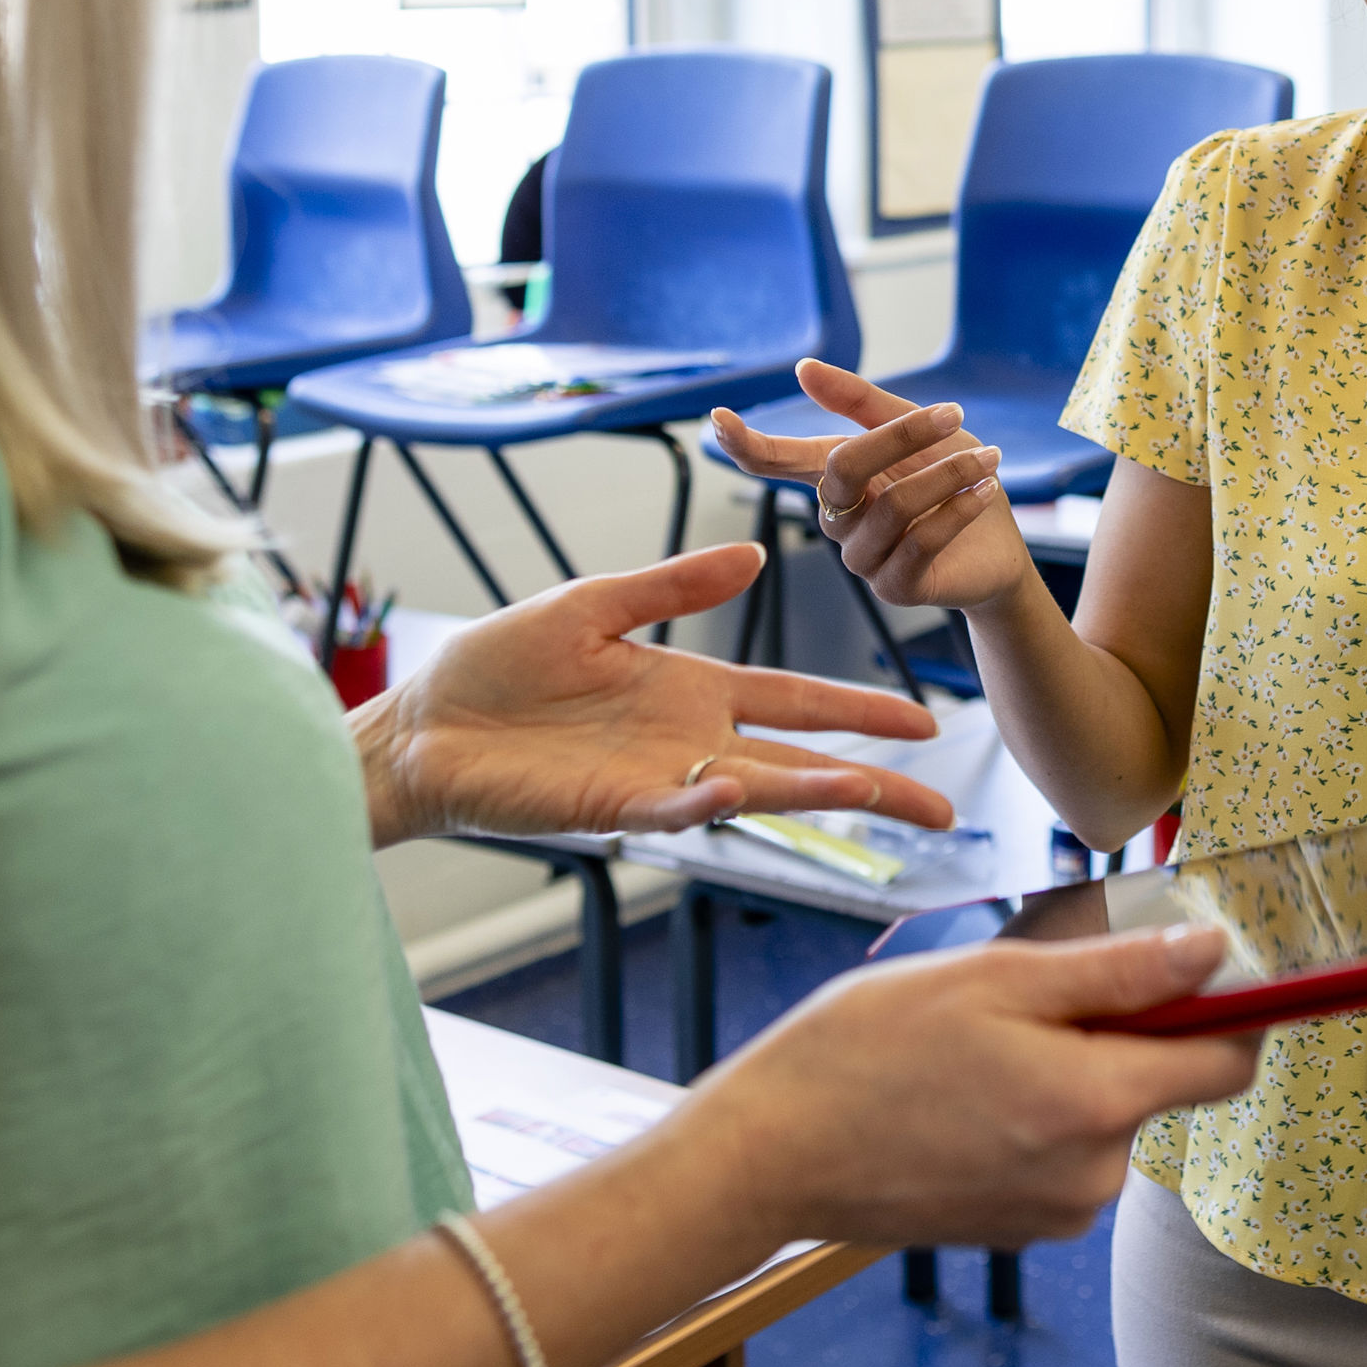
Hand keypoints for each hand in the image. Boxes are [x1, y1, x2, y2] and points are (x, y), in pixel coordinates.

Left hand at [354, 545, 957, 846]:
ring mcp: (656, 779)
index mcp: (692, 689)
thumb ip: (673, 585)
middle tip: (943, 805)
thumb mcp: (592, 605)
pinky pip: (674, 808)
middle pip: (801, 764)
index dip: (858, 712)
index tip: (925, 722)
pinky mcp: (610, 807)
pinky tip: (739, 792)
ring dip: (814, 795)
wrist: (423, 723)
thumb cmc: (498, 666)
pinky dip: (708, 804)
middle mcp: (689, 741)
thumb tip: (754, 558)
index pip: (795, 702)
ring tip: (874, 795)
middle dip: (873, 784)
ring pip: (755, 792)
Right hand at [687, 928, 1261, 1251]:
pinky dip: (1034, 1114)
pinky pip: (1062, 1154)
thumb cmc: (866, 1049)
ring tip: (976, 1044)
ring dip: (1069, 1070)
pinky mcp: (1018, 1229)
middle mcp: (1092, 1175)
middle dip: (1121, 1030)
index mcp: (1096, 1104)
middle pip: (1161, 1083)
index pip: (1227, 1060)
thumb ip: (1116, 970)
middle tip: (1028, 993)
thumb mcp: (994, 978)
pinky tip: (962, 1092)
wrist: (770, 1153)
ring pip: (1106, 1116)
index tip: (1198, 965)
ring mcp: (1055, 1212)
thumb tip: (1212, 952)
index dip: (1228, 1005)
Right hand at [708, 364, 1040, 617]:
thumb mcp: (916, 429)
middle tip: (952, 413)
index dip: (746, 443)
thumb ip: (860, 402)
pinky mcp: (894, 588)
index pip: (777, 461)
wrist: (999, 547)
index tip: (718, 417)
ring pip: (891, 508)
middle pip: (843, 471)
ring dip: (946, 476)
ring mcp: (862, 558)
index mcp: (835, 477)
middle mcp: (838, 519)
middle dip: (899, 437)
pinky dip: (956, 511)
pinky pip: (918, 544)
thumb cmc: (951, 480)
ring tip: (989, 458)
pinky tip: (984, 490)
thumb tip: (803, 369)